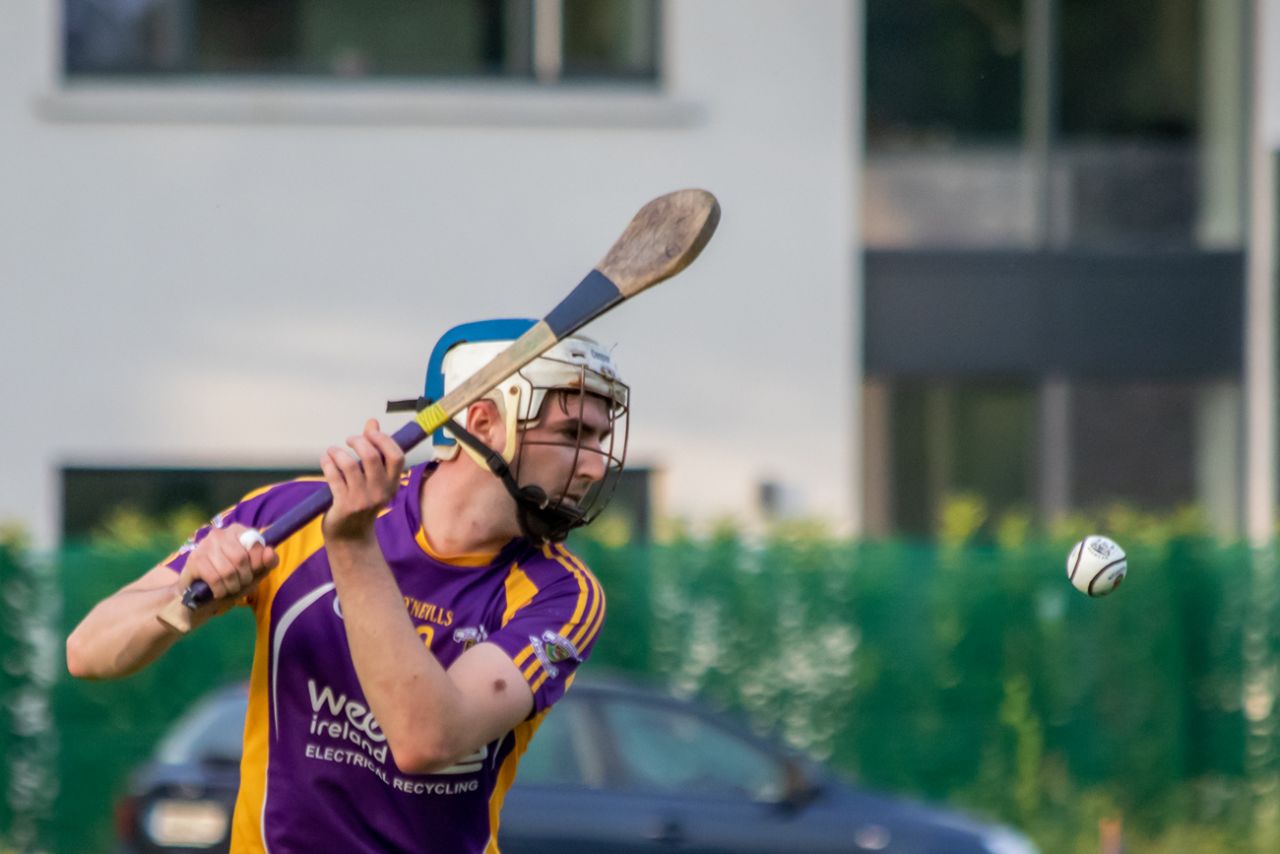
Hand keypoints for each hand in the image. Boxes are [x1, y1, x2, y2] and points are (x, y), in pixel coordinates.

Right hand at [177, 524, 277, 611]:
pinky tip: (218, 592)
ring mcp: (204, 545)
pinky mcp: (194, 560)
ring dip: (232, 586)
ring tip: (230, 588)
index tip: (254, 572)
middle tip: (240, 584)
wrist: (200, 593)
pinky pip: (214, 578)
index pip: (255, 544)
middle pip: (241, 559)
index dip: (258, 563)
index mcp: (237, 531)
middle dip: (245, 578)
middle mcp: (220, 533)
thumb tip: (270, 552)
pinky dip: (220, 590)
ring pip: (227, 570)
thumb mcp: (256, 571)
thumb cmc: (233, 578)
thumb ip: (268, 561)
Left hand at [320, 418, 405, 542]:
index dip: (383, 439)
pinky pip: (333, 476)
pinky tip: (325, 460)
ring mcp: (362, 499)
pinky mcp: (344, 505)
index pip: (396, 456)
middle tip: (349, 440)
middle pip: (372, 456)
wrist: (351, 537)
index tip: (369, 432)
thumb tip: (372, 422)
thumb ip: (375, 450)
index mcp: (392, 484)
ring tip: (333, 451)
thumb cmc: (362, 501)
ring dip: (337, 452)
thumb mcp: (374, 479)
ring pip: (349, 464)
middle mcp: (381, 492)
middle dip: (358, 441)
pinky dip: (327, 463)